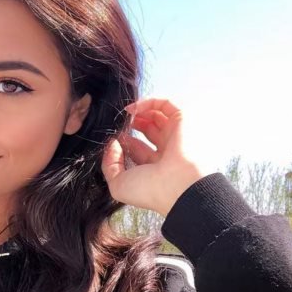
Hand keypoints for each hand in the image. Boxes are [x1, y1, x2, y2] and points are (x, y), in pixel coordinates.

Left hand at [101, 97, 209, 216]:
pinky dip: (148, 102)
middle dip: (131, 125)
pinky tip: (132, 109)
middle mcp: (167, 151)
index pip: (138, 150)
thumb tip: (113, 144)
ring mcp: (175, 135)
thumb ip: (109, 165)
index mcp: (155, 168)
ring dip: (139, 112)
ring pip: (157, 115)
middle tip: (118, 124)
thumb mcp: (119, 184)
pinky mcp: (182, 121)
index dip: (123, 142)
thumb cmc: (150, 189)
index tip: (111, 139)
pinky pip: (166, 104)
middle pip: (148, 131)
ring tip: (124, 115)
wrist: (177, 185)